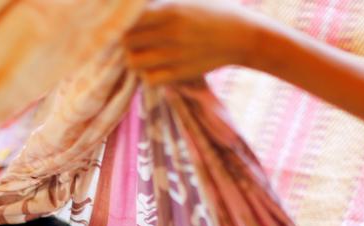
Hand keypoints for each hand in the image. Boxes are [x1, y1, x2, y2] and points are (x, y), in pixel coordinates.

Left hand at [123, 0, 262, 84]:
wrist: (243, 36)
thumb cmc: (215, 12)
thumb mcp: (188, 0)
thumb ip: (161, 4)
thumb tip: (135, 7)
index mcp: (171, 10)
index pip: (129, 18)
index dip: (121, 22)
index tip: (121, 23)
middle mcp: (170, 33)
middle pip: (127, 41)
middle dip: (123, 41)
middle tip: (129, 40)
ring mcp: (175, 56)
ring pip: (134, 62)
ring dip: (132, 58)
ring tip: (139, 54)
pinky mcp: (181, 74)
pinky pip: (150, 79)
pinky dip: (146, 75)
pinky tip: (152, 68)